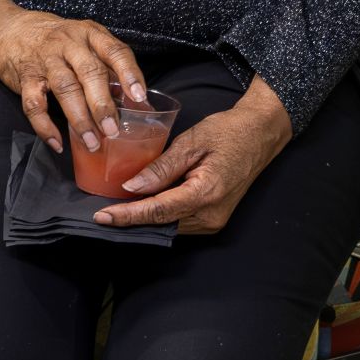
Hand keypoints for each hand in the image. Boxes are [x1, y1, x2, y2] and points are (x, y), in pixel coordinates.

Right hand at [0, 8, 146, 154]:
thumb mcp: (86, 43)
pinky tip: (58, 143)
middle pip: (89, 72)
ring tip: (92, 142)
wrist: (11, 31)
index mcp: (90, 34)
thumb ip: (108, 69)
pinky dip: (45, 126)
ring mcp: (46, 60)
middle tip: (113, 130)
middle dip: (102, 104)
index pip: (115, 51)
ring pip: (64, 88)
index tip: (139, 97)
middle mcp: (69, 44)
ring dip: (79, 118)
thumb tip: (135, 105)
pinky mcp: (26, 77)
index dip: (129, 73)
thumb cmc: (59, 42)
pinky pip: (34, 104)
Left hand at [91, 81, 293, 234]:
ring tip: (114, 209)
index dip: (127, 216)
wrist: (260, 135)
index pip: (157, 211)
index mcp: (205, 194)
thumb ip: (161, 168)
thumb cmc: (227, 132)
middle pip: (161, 224)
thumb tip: (131, 188)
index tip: (101, 217)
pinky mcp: (213, 219)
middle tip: (99, 213)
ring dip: (143, 219)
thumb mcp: (191, 143)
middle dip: (130, 221)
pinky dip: (158, 216)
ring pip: (168, 226)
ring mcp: (213, 221)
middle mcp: (210, 216)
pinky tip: (140, 205)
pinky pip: (179, 222)